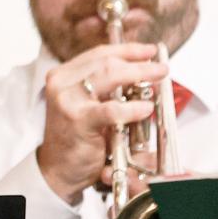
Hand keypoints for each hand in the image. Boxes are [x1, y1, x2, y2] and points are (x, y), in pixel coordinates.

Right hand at [38, 43, 165, 204]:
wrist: (57, 168)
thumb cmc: (75, 137)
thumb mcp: (87, 104)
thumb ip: (105, 87)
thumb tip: (141, 72)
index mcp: (63, 75)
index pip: (99, 53)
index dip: (128, 49)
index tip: (149, 50)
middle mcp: (61, 83)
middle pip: (106, 61)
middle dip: (139, 63)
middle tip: (161, 69)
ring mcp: (67, 100)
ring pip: (108, 76)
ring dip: (139, 76)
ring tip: (159, 80)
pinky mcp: (77, 120)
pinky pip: (110, 110)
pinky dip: (132, 108)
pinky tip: (145, 108)